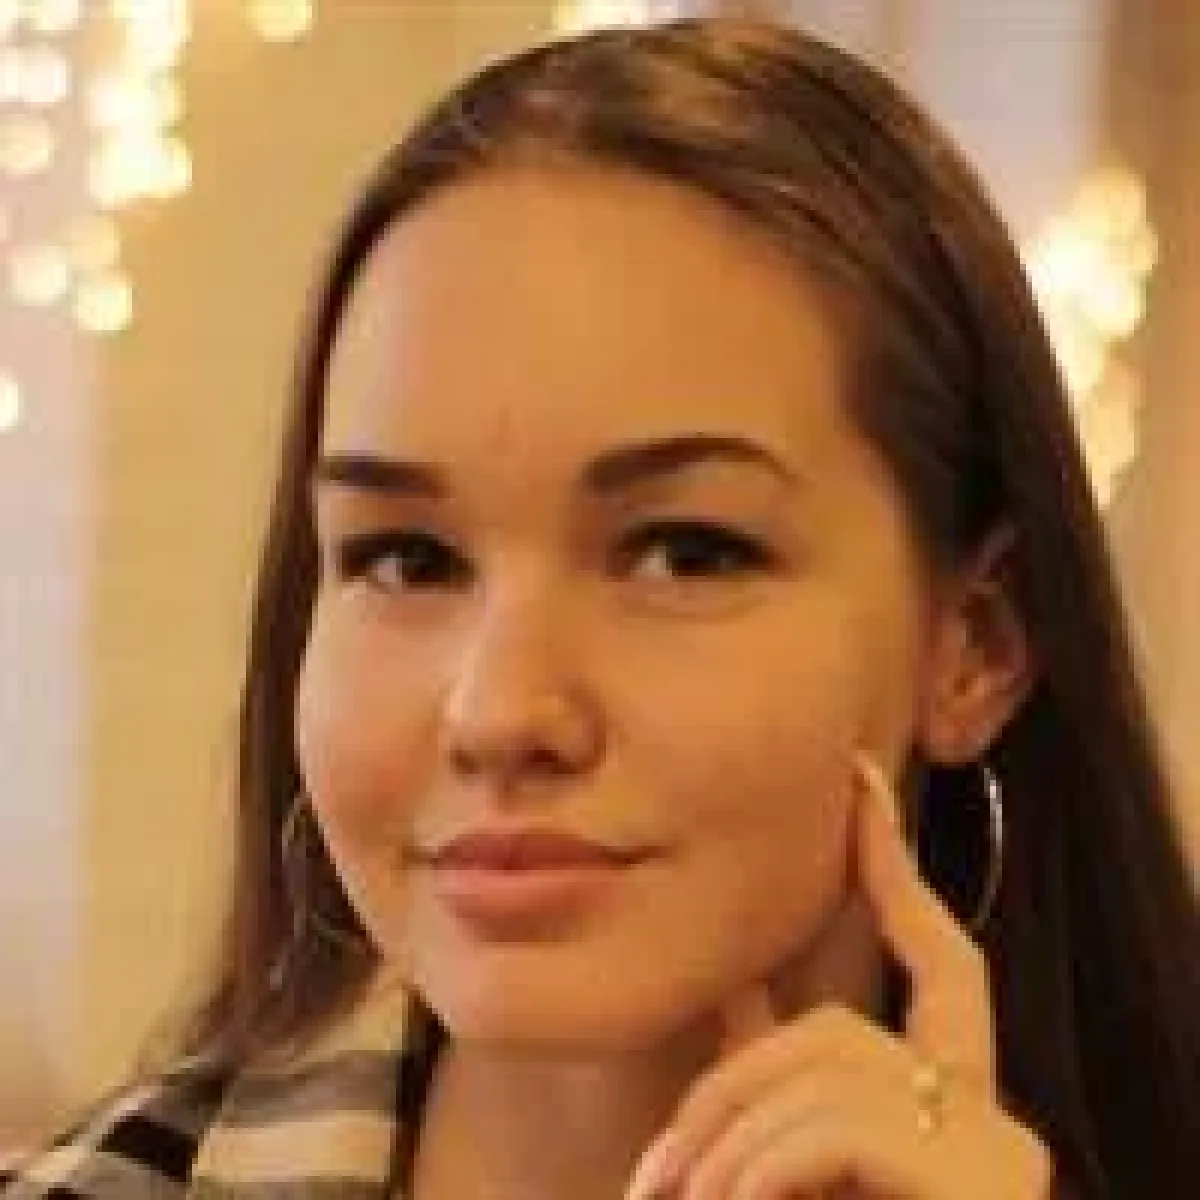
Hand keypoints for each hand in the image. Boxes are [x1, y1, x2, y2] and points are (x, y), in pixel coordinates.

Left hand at [624, 753, 1054, 1199]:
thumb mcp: (790, 1174)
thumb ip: (776, 1089)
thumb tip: (733, 987)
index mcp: (950, 1110)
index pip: (936, 958)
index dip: (891, 867)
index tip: (854, 785)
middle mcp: (994, 1120)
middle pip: (840, 1031)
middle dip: (732, 1084)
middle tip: (654, 1182)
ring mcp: (999, 1154)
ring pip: (827, 1069)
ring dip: (726, 1139)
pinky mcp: (986, 1183)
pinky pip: (837, 1128)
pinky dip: (760, 1167)